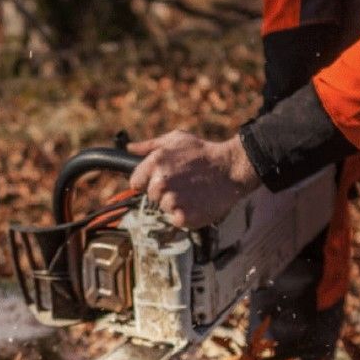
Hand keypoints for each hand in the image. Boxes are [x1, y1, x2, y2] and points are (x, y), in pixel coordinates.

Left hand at [127, 131, 260, 228]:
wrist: (230, 169)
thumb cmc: (203, 152)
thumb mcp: (176, 139)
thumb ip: (149, 145)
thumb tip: (129, 148)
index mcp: (155, 162)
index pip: (135, 182)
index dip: (147, 182)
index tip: (161, 180)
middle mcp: (161, 182)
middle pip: (151, 196)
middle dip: (163, 192)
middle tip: (183, 184)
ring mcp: (172, 200)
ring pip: (164, 208)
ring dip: (176, 203)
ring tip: (193, 192)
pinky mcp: (184, 216)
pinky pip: (176, 220)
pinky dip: (185, 215)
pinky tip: (196, 203)